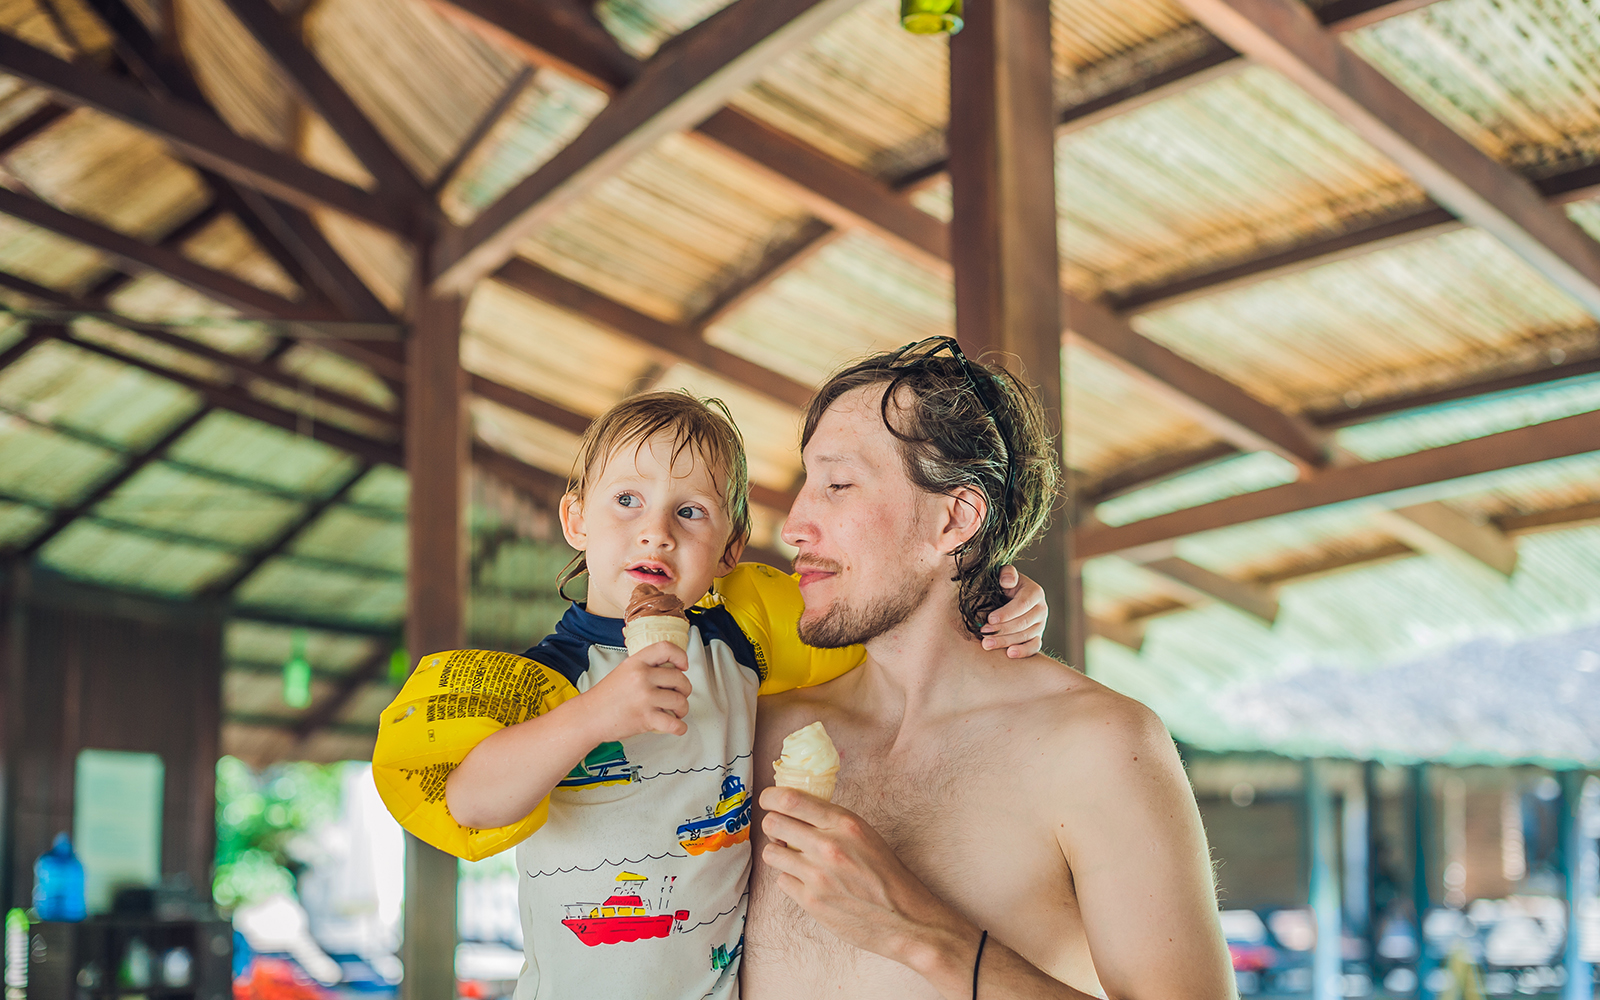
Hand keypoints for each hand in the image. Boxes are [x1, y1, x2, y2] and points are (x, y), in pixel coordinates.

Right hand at [582, 641, 691, 740]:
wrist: (589, 717)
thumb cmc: (606, 697)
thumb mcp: (624, 671)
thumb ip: (645, 668)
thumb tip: (671, 670)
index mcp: (636, 662)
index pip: (666, 648)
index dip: (680, 656)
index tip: (683, 666)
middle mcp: (641, 677)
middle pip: (679, 678)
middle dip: (685, 689)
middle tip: (680, 694)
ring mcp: (644, 698)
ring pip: (680, 701)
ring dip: (682, 709)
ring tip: (676, 712)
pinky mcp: (645, 718)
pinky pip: (674, 723)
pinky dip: (680, 728)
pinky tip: (677, 726)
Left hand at [758, 787, 975, 969]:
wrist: (905, 919)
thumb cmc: (887, 874)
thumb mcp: (865, 834)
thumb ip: (832, 821)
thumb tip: (796, 809)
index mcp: (845, 824)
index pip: (790, 799)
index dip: (771, 796)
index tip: (769, 799)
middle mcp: (828, 847)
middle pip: (773, 823)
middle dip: (773, 824)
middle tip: (781, 830)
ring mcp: (817, 876)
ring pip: (771, 853)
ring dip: (779, 853)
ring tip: (795, 858)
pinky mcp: (811, 902)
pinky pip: (782, 881)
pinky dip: (791, 879)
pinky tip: (808, 881)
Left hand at [982, 564, 1046, 655]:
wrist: (1008, 596)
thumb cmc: (1003, 585)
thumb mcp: (1005, 574)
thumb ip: (1006, 573)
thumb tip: (1008, 582)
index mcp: (1035, 592)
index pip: (1022, 604)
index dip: (1006, 613)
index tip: (989, 619)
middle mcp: (1041, 609)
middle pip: (1023, 623)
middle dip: (1002, 629)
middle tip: (983, 633)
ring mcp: (1040, 624)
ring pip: (1026, 636)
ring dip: (1006, 641)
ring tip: (987, 644)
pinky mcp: (1037, 637)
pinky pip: (1034, 647)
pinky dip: (1023, 651)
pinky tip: (1009, 654)